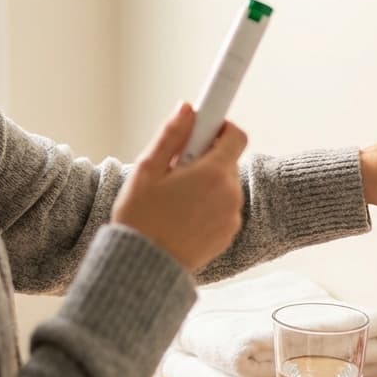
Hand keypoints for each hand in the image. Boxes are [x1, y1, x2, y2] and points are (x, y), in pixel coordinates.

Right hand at [112, 102, 248, 271]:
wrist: (144, 267)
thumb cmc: (141, 218)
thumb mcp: (147, 169)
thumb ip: (171, 135)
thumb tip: (187, 108)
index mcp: (213, 173)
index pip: (235, 134)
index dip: (219, 126)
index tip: (202, 128)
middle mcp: (230, 194)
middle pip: (228, 160)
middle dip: (205, 158)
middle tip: (175, 169)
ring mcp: (232, 217)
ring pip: (224, 185)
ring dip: (207, 183)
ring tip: (175, 198)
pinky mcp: (228, 235)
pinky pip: (223, 208)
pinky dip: (209, 205)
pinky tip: (182, 216)